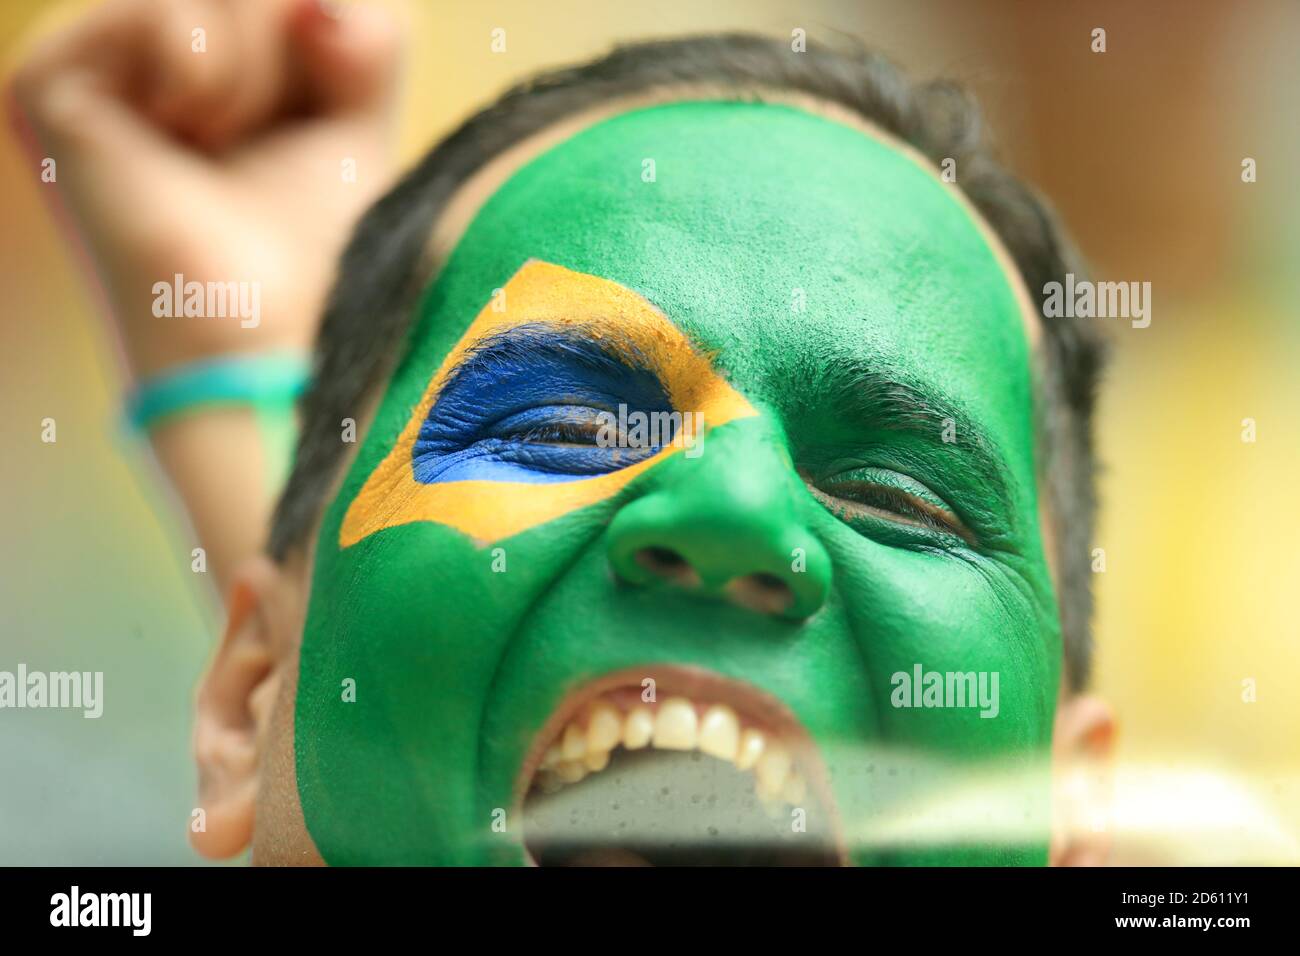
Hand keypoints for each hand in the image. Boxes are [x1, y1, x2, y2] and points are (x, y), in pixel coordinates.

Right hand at [10, 0, 401, 378]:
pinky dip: (205, 77)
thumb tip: (317, 5)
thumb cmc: (312, 245)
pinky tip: (181, 140)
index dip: (324, 34)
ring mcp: (89, 60)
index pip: (278, 1)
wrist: (261, 326)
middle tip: (259, 135)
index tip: (320, 100)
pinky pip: (160, 10)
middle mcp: (137, 54)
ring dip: (254, 72)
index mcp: (201, 64)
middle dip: (288, 48)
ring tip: (219, 146)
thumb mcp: (360, 120)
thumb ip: (366, 29)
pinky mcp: (49, 79)